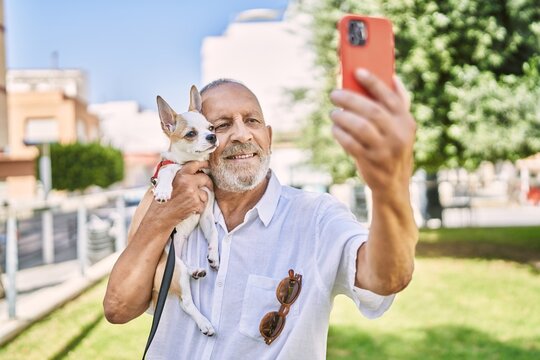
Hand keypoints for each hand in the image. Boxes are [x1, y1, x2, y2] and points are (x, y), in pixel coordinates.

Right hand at [148, 161, 212, 227]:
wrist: (160, 215)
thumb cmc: (162, 200)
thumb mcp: (167, 183)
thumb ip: (180, 176)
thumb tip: (192, 172)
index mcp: (180, 175)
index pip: (195, 165)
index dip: (203, 164)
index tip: (208, 164)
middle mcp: (188, 182)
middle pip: (205, 178)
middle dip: (208, 182)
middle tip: (208, 186)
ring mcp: (193, 193)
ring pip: (205, 193)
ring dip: (201, 198)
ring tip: (190, 202)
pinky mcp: (196, 204)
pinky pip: (203, 204)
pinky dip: (198, 208)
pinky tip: (190, 208)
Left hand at [329, 69, 415, 193]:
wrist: (393, 183)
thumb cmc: (392, 147)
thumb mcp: (401, 128)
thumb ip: (396, 105)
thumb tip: (391, 77)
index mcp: (406, 121)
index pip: (390, 97)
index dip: (373, 82)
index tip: (357, 71)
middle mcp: (398, 134)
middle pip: (372, 111)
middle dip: (350, 99)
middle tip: (334, 94)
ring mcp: (385, 149)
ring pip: (360, 127)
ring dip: (342, 117)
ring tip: (333, 113)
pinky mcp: (371, 161)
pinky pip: (351, 144)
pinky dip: (340, 134)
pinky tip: (335, 129)